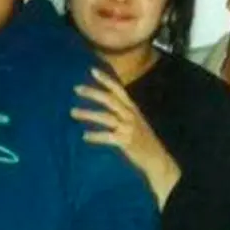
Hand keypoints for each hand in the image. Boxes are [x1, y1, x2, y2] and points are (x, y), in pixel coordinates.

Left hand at [71, 68, 180, 207]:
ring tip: (72, 112)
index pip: (119, 89)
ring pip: (106, 117)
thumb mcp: (136, 121)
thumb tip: (105, 103)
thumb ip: (122, 112)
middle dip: (93, 92)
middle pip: (110, 99)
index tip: (92, 70)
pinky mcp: (126, 142)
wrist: (157, 159)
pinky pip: (107, 137)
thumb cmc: (143, 140)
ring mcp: (129, 128)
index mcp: (133, 108)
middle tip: (76, 88)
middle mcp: (131, 115)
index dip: (106, 79)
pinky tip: (84, 136)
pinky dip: (95, 136)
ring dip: (88, 113)